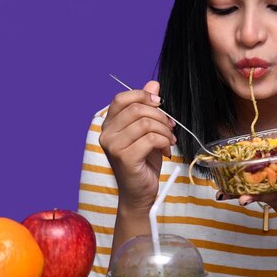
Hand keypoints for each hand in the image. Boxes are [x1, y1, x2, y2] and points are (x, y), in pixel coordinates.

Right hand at [99, 80, 175, 212]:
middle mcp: (107, 134)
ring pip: (146, 123)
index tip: (159, 103)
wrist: (140, 193)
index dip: (142, 95)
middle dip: (160, 116)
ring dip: (165, 131)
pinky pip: (151, 138)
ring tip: (169, 141)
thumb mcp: (147, 131)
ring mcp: (113, 146)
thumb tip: (154, 84)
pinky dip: (165, 142)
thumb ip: (148, 108)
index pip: (121, 98)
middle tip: (170, 127)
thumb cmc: (143, 162)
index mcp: (109, 125)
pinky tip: (166, 151)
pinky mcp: (125, 158)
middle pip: (137, 109)